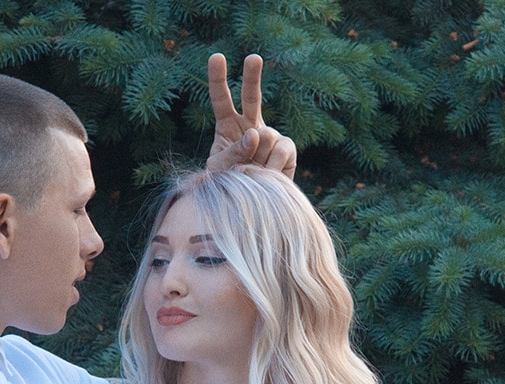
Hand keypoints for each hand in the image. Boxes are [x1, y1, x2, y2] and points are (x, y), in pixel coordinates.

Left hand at [204, 53, 297, 177]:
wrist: (253, 205)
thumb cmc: (230, 185)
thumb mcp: (220, 169)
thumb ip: (234, 151)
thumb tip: (255, 134)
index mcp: (228, 125)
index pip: (221, 99)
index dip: (218, 79)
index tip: (217, 57)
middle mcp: (250, 125)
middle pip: (251, 96)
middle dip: (252, 76)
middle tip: (253, 57)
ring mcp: (270, 135)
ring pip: (265, 134)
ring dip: (257, 157)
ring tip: (253, 172)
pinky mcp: (287, 147)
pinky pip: (280, 149)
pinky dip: (271, 165)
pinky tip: (267, 174)